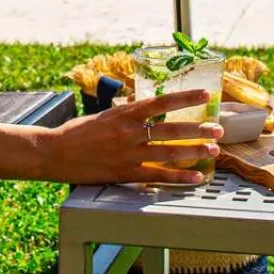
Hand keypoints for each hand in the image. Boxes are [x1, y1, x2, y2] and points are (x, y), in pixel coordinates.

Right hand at [40, 89, 222, 186]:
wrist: (55, 153)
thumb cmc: (77, 132)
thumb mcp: (103, 114)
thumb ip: (126, 109)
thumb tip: (141, 101)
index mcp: (124, 113)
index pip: (161, 102)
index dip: (185, 98)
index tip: (205, 95)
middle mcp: (130, 132)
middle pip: (171, 129)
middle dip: (198, 129)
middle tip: (217, 129)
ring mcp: (129, 154)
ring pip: (169, 152)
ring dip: (194, 151)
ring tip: (212, 150)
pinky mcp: (125, 173)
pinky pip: (158, 176)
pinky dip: (178, 177)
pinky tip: (194, 177)